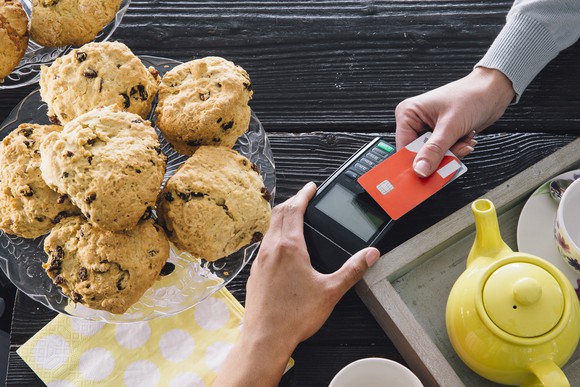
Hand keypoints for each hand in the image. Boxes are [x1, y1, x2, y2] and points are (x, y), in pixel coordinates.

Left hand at [213, 182, 380, 386]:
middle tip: (304, 197)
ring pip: (269, 228)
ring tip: (294, 218)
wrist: (265, 338)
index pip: (294, 209)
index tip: (311, 187)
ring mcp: (260, 261)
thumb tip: (370, 254)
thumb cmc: (294, 316)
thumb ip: (352, 270)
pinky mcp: (255, 273)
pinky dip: (274, 235)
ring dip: (281, 217)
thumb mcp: (330, 291)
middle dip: (292, 202)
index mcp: (289, 247)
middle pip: (278, 213)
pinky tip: (282, 248)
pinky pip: (264, 245)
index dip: (303, 194)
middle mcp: (271, 249)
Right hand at [395, 67, 514, 176]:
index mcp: (408, 114)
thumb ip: (434, 150)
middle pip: (418, 154)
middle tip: (454, 154)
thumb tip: (420, 170)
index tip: (424, 175)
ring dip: (451, 154)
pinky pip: (443, 153)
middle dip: (439, 157)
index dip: (414, 163)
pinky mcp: (440, 135)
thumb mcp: (450, 126)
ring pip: (433, 156)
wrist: (493, 91)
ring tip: (464, 141)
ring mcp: (428, 129)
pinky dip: (456, 151)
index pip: (404, 147)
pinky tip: (465, 139)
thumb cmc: (471, 96)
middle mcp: (415, 122)